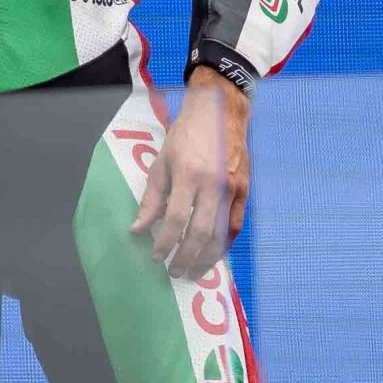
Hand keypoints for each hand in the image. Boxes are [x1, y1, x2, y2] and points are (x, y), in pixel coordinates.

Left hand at [132, 68, 248, 281]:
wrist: (221, 110)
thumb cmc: (186, 135)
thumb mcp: (161, 162)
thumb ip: (152, 198)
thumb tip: (137, 229)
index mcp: (187, 174)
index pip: (175, 219)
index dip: (165, 243)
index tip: (156, 257)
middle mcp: (213, 184)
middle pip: (200, 233)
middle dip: (185, 257)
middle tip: (174, 272)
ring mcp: (232, 188)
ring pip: (221, 234)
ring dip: (206, 258)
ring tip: (193, 271)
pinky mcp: (245, 190)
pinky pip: (236, 225)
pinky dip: (225, 244)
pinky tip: (214, 255)